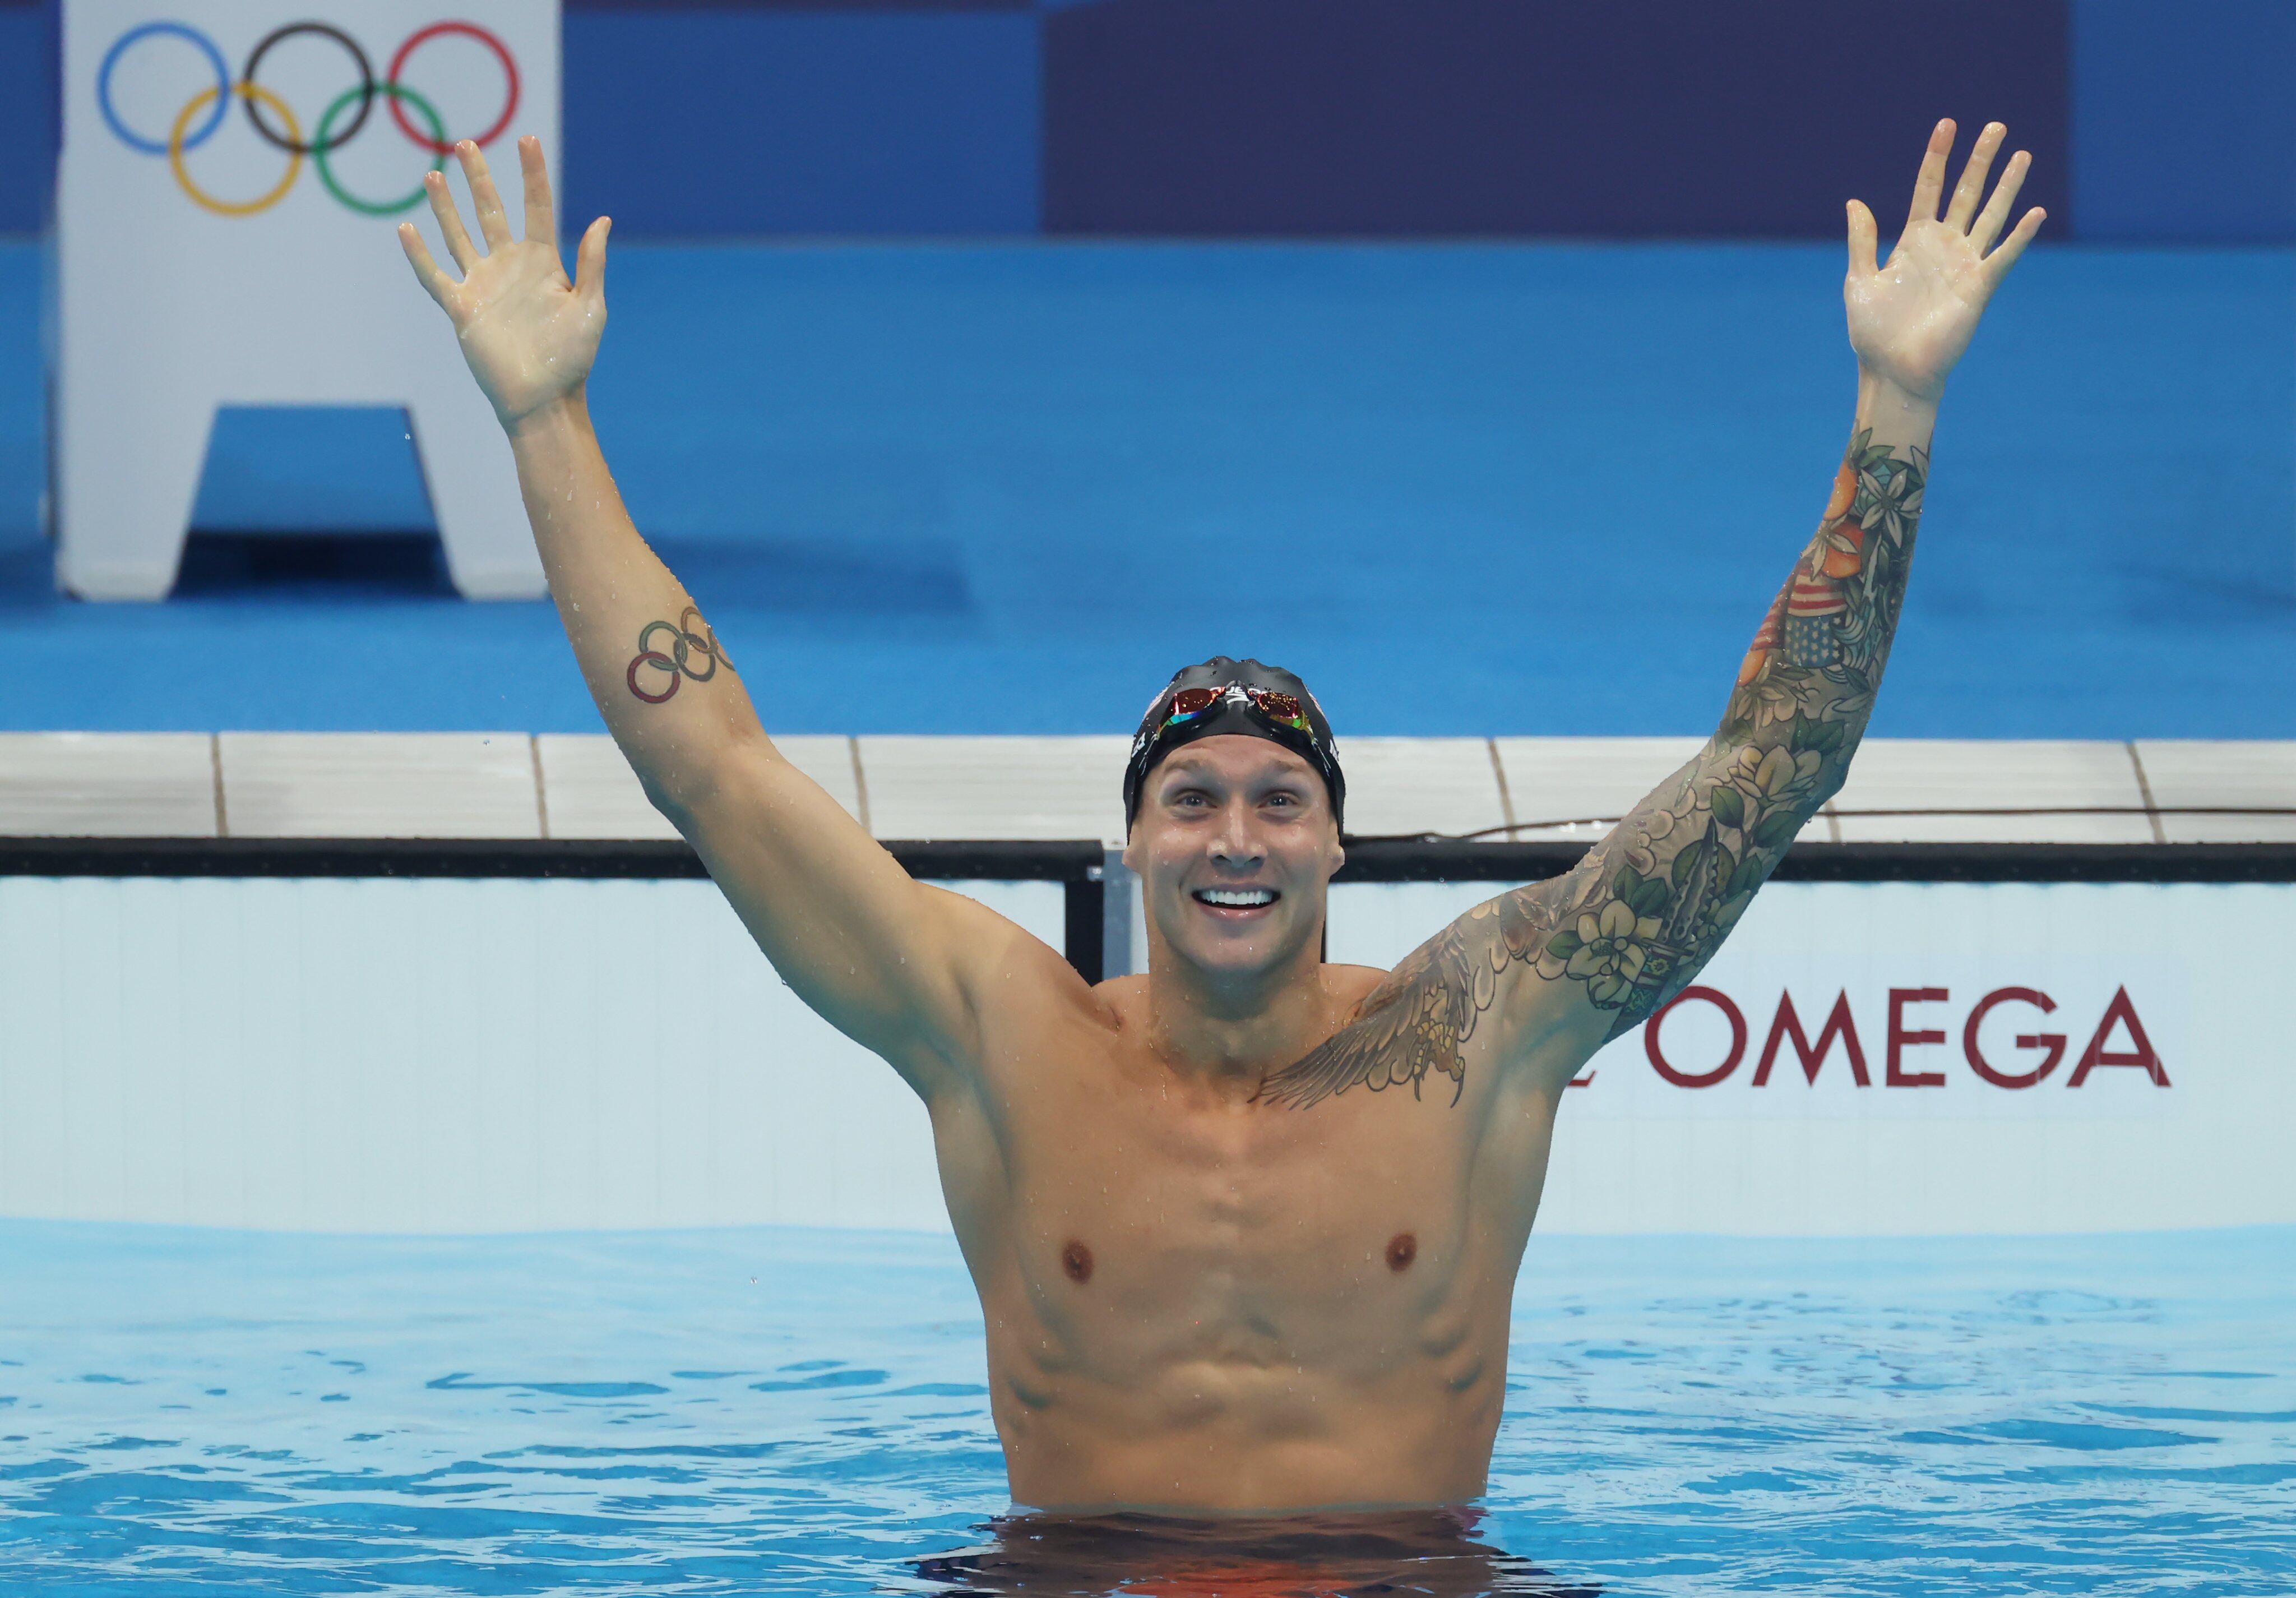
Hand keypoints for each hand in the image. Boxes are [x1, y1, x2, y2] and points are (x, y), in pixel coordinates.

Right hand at [398, 137, 607, 431]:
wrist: (543, 399)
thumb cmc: (573, 358)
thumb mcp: (591, 308)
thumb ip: (592, 264)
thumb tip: (602, 220)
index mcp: (544, 263)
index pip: (537, 207)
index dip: (533, 174)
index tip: (528, 139)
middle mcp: (510, 267)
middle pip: (491, 211)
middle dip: (479, 178)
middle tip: (466, 143)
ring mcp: (483, 285)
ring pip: (459, 235)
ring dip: (446, 205)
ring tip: (435, 172)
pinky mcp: (461, 308)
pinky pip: (434, 276)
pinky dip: (419, 254)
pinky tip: (406, 227)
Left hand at [1845, 119, 2044, 404]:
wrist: (1892, 370)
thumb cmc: (1873, 332)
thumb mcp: (1859, 280)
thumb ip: (1862, 241)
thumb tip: (1854, 202)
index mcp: (1914, 241)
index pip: (1929, 187)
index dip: (1938, 156)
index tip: (1947, 125)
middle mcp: (1943, 246)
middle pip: (1966, 192)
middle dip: (1981, 160)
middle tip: (1997, 127)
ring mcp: (1964, 264)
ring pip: (1990, 215)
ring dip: (2007, 186)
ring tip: (2022, 154)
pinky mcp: (1978, 287)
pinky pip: (2003, 256)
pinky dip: (2020, 236)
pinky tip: (2036, 213)